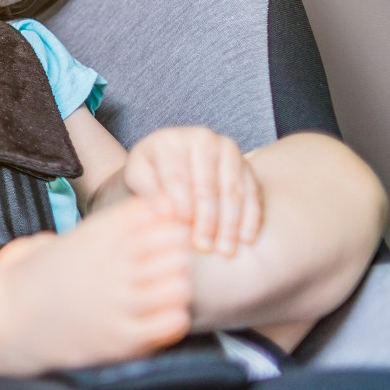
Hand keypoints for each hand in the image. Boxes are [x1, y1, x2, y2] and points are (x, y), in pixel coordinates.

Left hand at [122, 127, 262, 255]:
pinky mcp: (244, 162)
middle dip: (206, 221)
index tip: (181, 234)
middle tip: (204, 248)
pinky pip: (251, 192)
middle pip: (206, 186)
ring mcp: (226, 148)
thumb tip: (168, 214)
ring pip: (232, 191)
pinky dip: (250, 217)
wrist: (170, 163)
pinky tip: (246, 239)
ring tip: (226, 250)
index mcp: (168, 141)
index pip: (177, 179)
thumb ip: (150, 194)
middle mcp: (200, 139)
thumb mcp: (138, 179)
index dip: (180, 208)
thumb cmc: (150, 175)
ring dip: (230, 224)